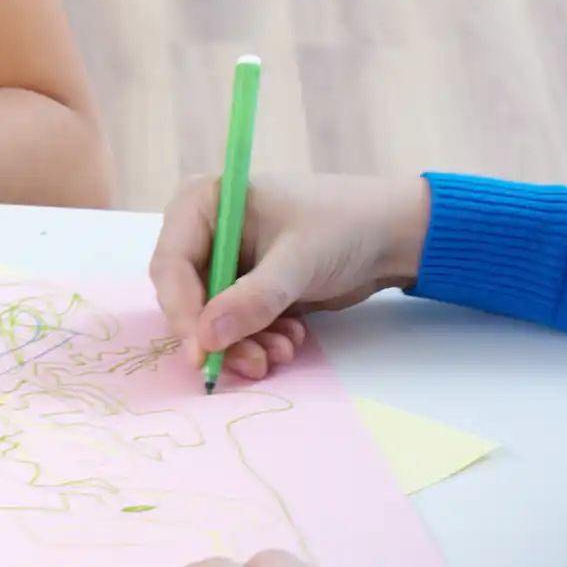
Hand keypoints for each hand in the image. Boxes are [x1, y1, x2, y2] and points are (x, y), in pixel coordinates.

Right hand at [153, 172, 429, 384]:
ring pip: (211, 317)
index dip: (181, 311)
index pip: (170, 264)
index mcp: (204, 204)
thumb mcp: (298, 261)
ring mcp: (225, 261)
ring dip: (243, 343)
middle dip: (218, 335)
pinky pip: (235, 324)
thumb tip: (207, 338)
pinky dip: (259, 339)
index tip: (200, 351)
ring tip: (281, 353)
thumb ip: (252, 300)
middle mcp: (205, 232)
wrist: (395, 234)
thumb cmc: (346, 225)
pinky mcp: (245, 286)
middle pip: (186, 296)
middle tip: (250, 363)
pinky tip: (291, 339)